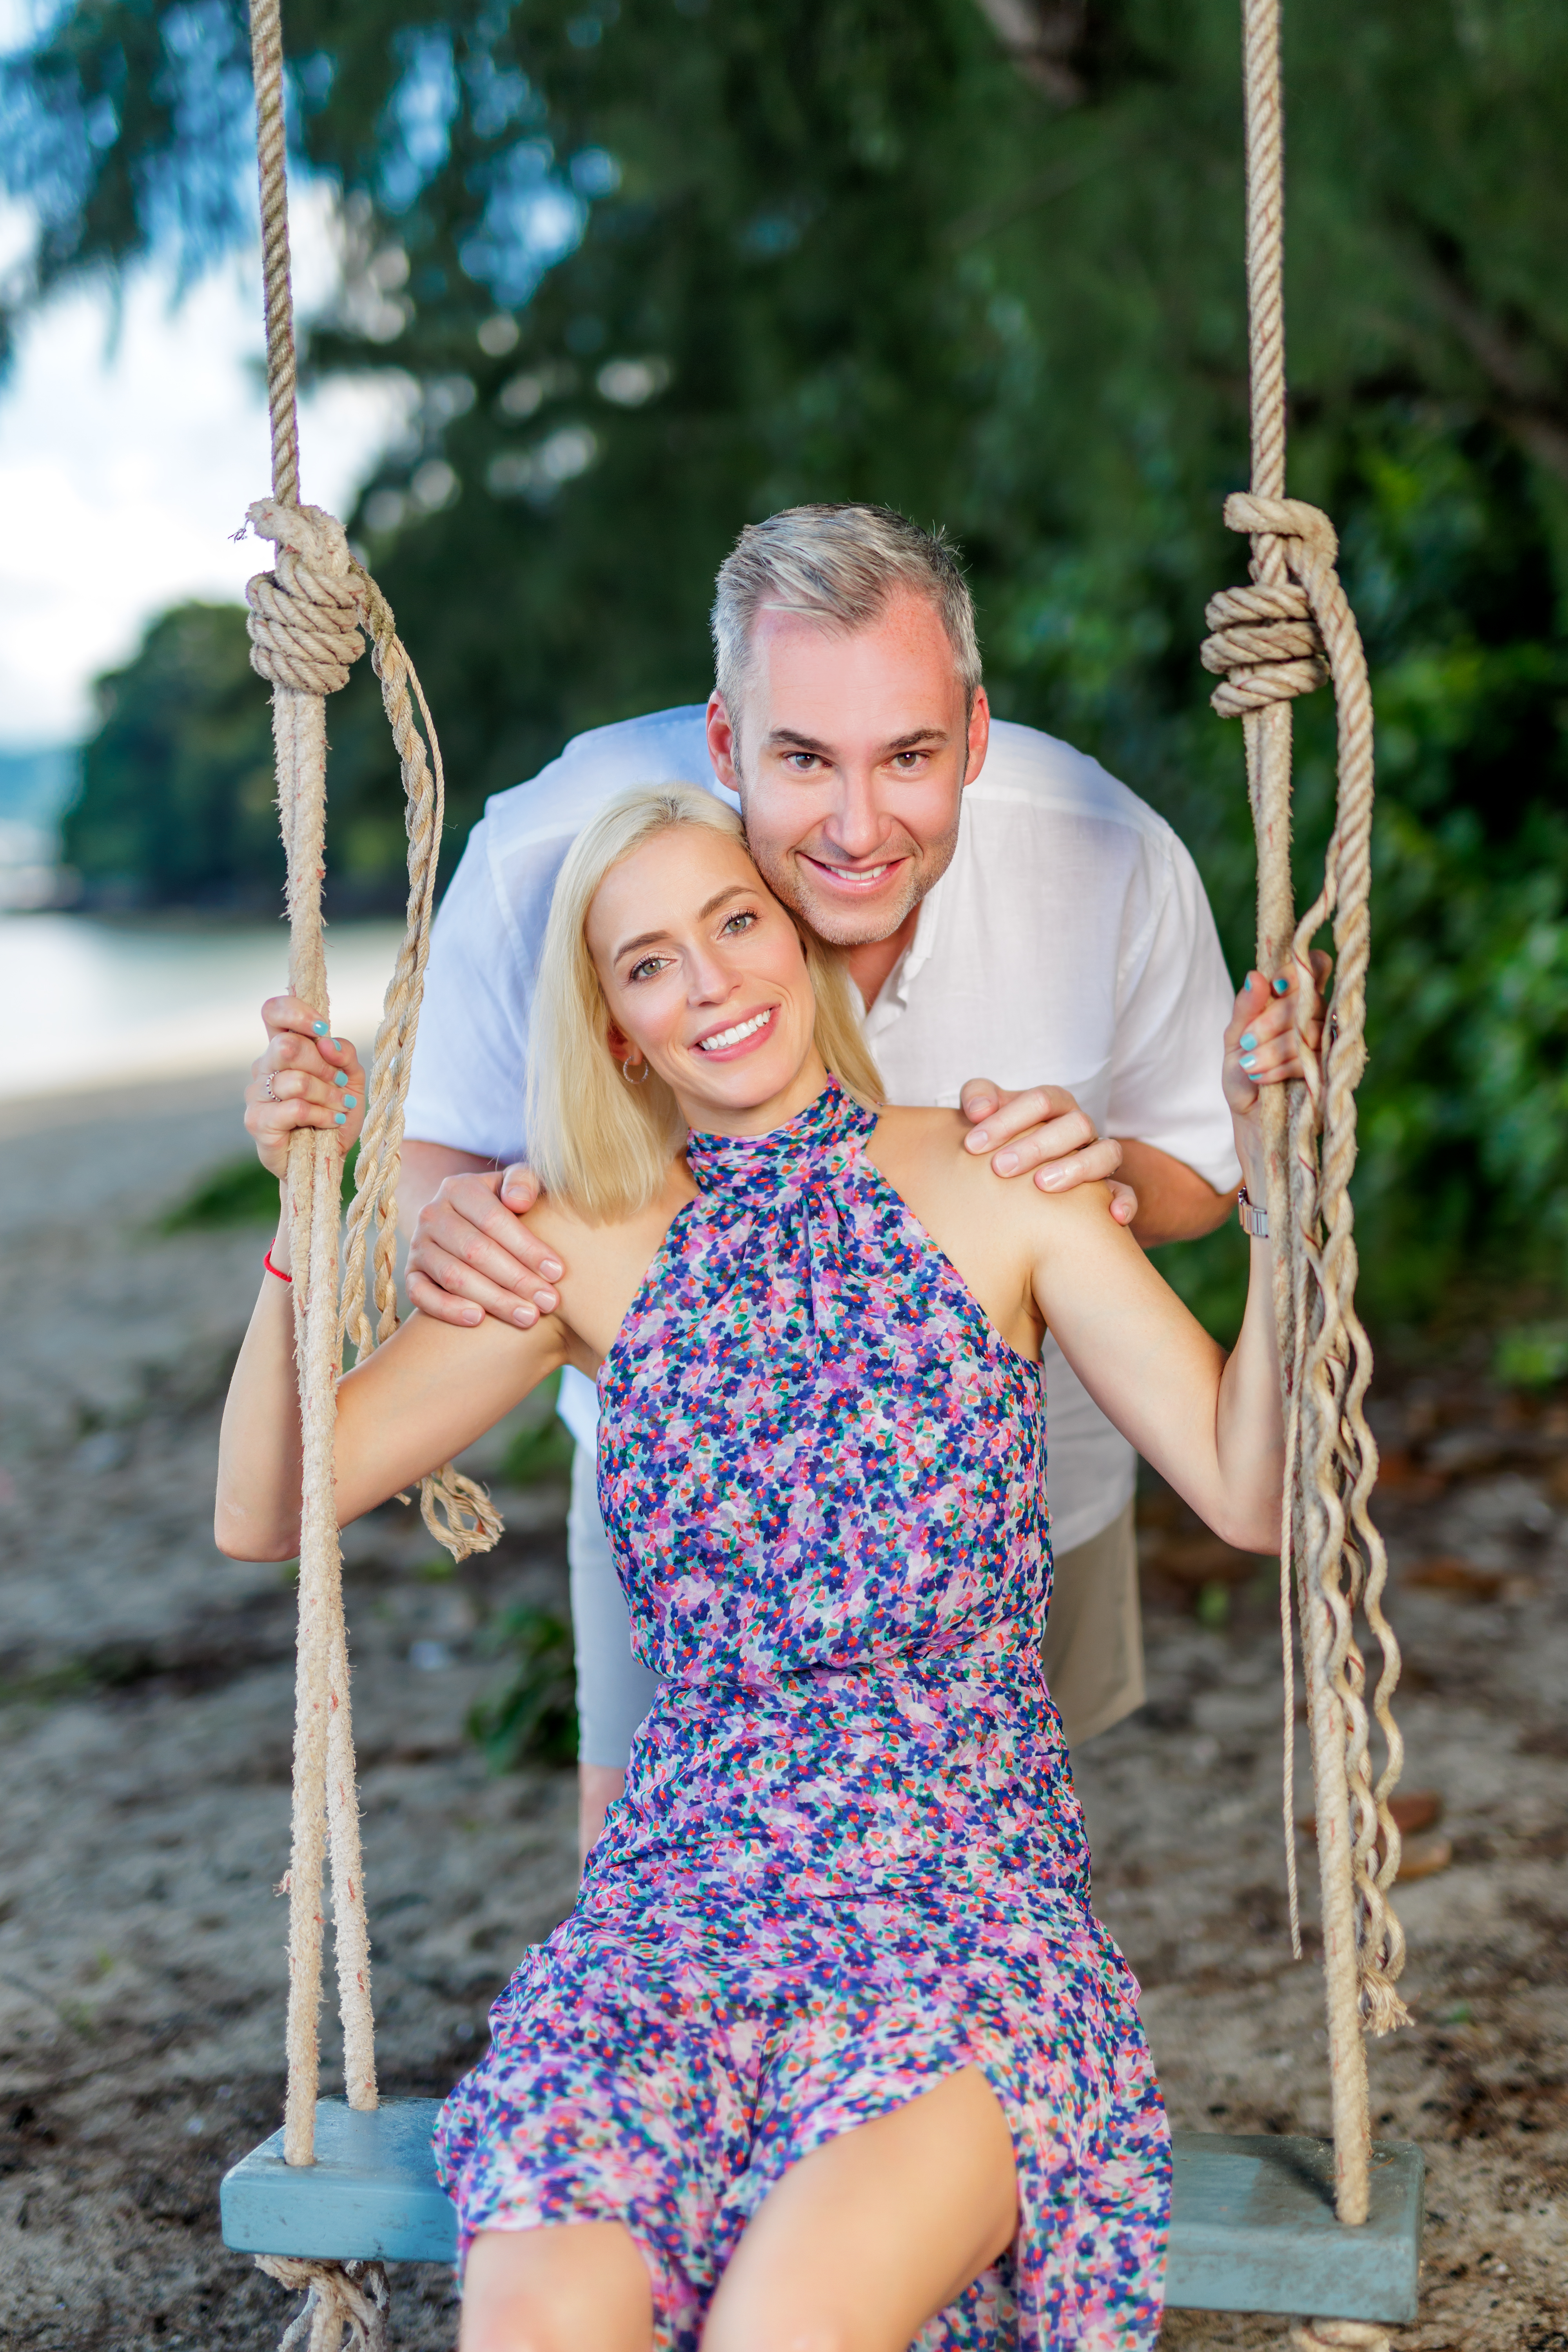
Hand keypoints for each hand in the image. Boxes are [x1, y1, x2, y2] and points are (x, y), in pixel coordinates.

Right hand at [245, 996, 365, 1178]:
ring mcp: (256, 1093)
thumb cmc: (335, 1113)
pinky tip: (330, 1122)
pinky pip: (295, 1108)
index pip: (273, 1012)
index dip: (296, 1012)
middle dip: (324, 1067)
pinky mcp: (257, 1120)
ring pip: (296, 1081)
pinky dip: (321, 1115)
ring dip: (328, 1096)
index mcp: (282, 1047)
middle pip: (288, 1046)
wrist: (327, 1158)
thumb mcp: (351, 1078)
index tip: (321, 1029)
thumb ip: (343, 1053)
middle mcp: (264, 1066)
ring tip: (339, 1108)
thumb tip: (326, 1041)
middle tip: (340, 1085)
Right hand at [405, 1162, 566, 1329]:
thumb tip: (519, 1201)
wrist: (469, 1221)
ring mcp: (418, 1245)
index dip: (527, 1248)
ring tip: (528, 1317)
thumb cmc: (507, 1204)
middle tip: (549, 1302)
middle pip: (476, 1251)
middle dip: (516, 1279)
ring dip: (493, 1299)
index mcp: (459, 1188)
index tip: (557, 1272)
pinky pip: (421, 1295)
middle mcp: (433, 1214)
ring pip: (453, 1276)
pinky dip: (447, 1309)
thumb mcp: (518, 1185)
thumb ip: (524, 1183)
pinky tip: (478, 1320)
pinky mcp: (411, 1274)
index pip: (494, 1220)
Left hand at [960, 1079, 1136, 1225]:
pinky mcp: (1111, 1189)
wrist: (1034, 1174)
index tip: (972, 1145)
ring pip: (1106, 1153)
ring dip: (1077, 1167)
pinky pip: (1127, 1192)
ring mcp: (1099, 1157)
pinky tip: (1113, 1216)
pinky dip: (1124, 1202)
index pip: (1041, 1100)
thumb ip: (979, 1099)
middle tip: (1000, 1168)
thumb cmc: (1006, 1140)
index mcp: (1056, 1106)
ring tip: (1043, 1185)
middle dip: (1037, 1145)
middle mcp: (1081, 1128)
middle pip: (1075, 1124)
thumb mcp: (991, 1116)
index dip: (1007, 1119)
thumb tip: (976, 1111)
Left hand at [1224, 952, 1330, 1125]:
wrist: (1251, 1119)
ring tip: (1249, 1066)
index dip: (1301, 968)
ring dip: (1272, 1048)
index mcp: (1296, 1001)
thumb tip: (1255, 976)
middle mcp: (1318, 1018)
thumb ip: (1245, 1008)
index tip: (1276, 983)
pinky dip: (1281, 1066)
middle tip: (1246, 1040)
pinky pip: (1311, 1058)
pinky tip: (1261, 1077)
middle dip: (1272, 1019)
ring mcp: (1328, 1044)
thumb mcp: (1235, 1039)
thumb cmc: (1244, 1074)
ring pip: (1309, 1031)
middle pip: (1309, 1000)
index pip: (1316, 967)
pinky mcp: (1331, 1071)